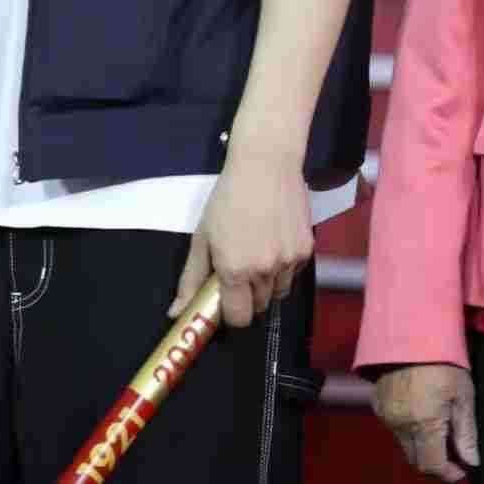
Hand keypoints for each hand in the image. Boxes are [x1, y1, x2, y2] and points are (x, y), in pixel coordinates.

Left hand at [168, 146, 312, 327]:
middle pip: (258, 306)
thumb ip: (191, 278)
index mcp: (234, 270)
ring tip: (258, 250)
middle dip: (248, 295)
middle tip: (240, 267)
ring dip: (267, 283)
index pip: (238, 318)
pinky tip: (274, 240)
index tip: (225, 298)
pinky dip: (284, 267)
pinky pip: (293, 274)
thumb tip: (176, 313)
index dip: (231, 313)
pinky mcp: (307, 252)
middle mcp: (264, 272)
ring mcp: (289, 262)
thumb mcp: (202, 236)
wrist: (266, 165)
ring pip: (278, 292)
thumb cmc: (227, 198)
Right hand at [375, 364, 478, 480]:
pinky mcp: (377, 402)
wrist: (410, 330)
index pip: (432, 465)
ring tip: (434, 422)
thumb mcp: (463, 395)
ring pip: (404, 443)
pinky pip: (393, 426)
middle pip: (416, 459)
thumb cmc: (440, 359)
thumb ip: (466, 432)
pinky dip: (406, 427)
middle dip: (434, 460)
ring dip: (420, 443)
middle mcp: (400, 422)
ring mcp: (385, 413)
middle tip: (450, 448)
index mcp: (423, 422)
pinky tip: (418, 410)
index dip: (448, 473)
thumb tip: (471, 458)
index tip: (460, 468)